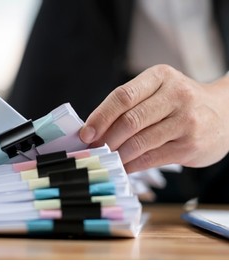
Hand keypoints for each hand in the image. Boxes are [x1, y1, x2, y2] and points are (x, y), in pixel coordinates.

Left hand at [80, 64, 228, 172]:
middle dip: (106, 138)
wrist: (226, 113)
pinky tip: (123, 166)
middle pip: (129, 120)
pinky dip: (132, 165)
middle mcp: (177, 95)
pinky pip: (152, 158)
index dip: (100, 116)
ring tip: (106, 158)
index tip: (85, 133)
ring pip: (139, 141)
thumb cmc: (180, 103)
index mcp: (161, 76)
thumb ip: (130, 105)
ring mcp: (187, 121)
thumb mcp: (158, 91)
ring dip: (117, 154)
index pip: (122, 96)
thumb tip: (92, 129)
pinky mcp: (190, 145)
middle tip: (93, 149)